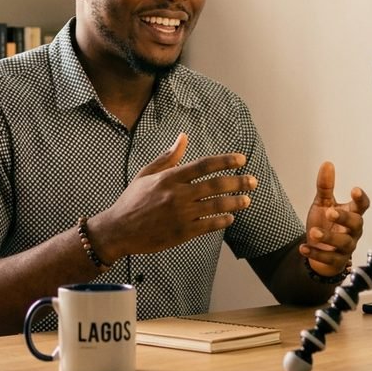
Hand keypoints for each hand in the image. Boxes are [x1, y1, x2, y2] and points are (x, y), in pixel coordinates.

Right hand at [91, 133, 256, 259]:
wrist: (118, 230)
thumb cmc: (132, 200)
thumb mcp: (146, 174)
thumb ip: (168, 157)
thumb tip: (183, 137)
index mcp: (170, 177)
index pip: (205, 165)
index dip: (226, 161)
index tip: (241, 159)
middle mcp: (178, 194)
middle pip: (216, 184)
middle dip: (238, 181)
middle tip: (252, 181)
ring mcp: (181, 214)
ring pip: (216, 205)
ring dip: (235, 202)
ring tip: (246, 200)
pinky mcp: (182, 233)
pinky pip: (209, 225)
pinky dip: (222, 221)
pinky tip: (230, 218)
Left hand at [301, 162, 369, 276]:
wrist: (319, 250)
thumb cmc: (326, 223)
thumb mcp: (323, 203)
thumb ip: (325, 186)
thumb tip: (327, 164)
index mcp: (351, 214)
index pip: (362, 206)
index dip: (360, 199)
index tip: (355, 190)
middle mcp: (352, 231)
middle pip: (356, 223)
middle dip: (344, 217)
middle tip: (330, 211)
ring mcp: (346, 247)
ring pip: (344, 242)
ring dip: (329, 236)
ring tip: (313, 232)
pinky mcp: (336, 261)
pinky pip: (328, 258)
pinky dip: (316, 253)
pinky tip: (303, 247)